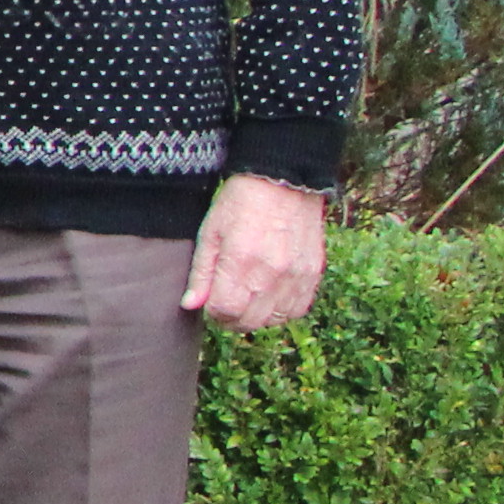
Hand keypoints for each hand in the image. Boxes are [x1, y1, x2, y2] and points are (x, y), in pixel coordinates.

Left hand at [184, 173, 327, 332]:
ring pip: (274, 320)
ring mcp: (296, 276)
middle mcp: (271, 274)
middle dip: (231, 318)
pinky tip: (270, 294)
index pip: (225, 311)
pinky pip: (298, 309)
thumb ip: (201, 273)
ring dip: (257, 316)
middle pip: (249, 321)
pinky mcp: (313, 274)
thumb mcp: (210, 232)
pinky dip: (282, 310)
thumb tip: (191, 305)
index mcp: (241, 262)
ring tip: (248, 297)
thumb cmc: (241, 202)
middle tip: (226, 301)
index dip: (212, 311)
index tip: (210, 301)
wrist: (284, 181)